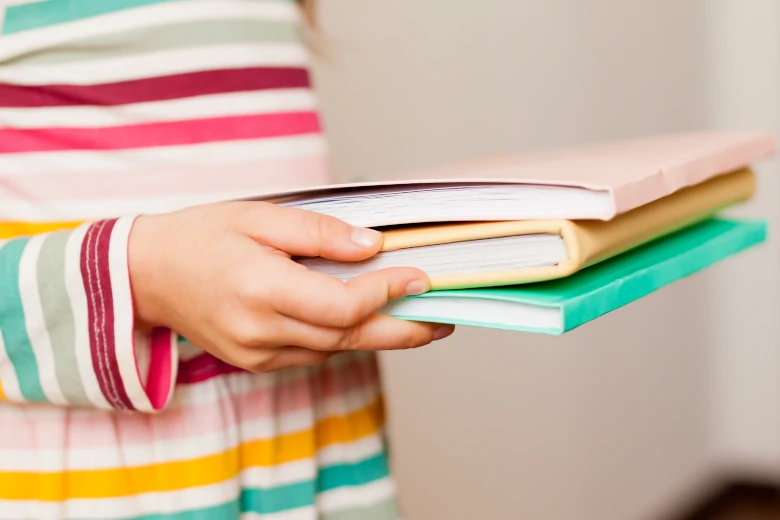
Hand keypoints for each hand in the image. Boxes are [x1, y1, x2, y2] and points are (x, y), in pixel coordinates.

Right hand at [128, 201, 453, 371]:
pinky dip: (345, 338)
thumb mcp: (258, 216)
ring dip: (379, 336)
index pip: (343, 305)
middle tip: (444, 321)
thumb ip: (318, 231)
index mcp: (261, 288)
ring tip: (419, 321)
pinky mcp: (256, 361)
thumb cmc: (200, 237)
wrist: (145, 276)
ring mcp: (257, 353)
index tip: (420, 275)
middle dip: (404, 330)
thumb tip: (372, 245)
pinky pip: (314, 353)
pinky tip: (368, 323)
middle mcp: (260, 330)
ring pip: (335, 349)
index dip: (388, 293)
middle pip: (349, 337)